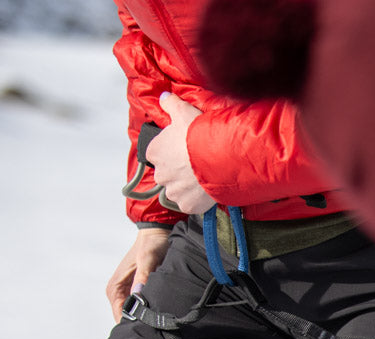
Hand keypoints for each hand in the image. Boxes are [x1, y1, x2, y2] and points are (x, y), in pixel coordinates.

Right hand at [106, 226, 170, 321]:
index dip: (132, 324)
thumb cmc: (151, 244)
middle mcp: (117, 292)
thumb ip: (143, 276)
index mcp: (115, 287)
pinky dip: (149, 311)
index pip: (119, 316)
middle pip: (126, 318)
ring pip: (134, 314)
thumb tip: (137, 293)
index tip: (148, 328)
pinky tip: (161, 313)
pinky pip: (141, 307)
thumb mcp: (148, 258)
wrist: (156, 233)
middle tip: (157, 326)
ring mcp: (127, 293)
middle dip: (140, 323)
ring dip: (146, 318)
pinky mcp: (136, 291)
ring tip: (161, 320)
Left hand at [147, 92, 215, 214]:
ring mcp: (174, 191)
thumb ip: (170, 103)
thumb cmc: (199, 135)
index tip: (182, 149)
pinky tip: (205, 189)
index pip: (157, 152)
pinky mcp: (187, 205)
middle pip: (167, 173)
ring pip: (177, 190)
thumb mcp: (183, 111)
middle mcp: (160, 174)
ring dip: (187, 186)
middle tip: (194, 163)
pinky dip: (196, 200)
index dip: (170, 150)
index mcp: (155, 152)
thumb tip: (164, 97)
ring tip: (202, 176)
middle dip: (178, 170)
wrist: (219, 158)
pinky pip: (189, 204)